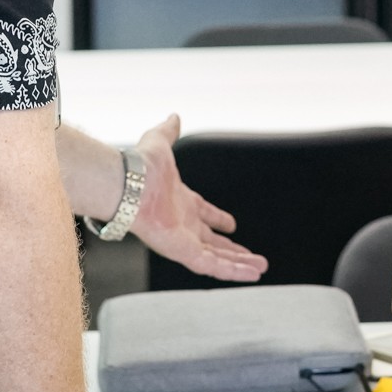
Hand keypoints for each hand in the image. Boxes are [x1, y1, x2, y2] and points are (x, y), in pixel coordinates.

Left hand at [127, 114, 268, 281]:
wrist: (129, 184)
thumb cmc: (141, 166)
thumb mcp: (160, 144)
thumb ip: (168, 132)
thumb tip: (174, 116)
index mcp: (179, 202)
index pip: (202, 214)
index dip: (218, 219)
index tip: (232, 225)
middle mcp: (181, 224)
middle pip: (212, 242)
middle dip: (233, 250)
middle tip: (253, 257)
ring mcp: (183, 241)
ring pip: (216, 258)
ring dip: (239, 264)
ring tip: (261, 268)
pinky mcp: (184, 253)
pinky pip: (213, 266)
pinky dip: (233, 272)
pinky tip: (252, 274)